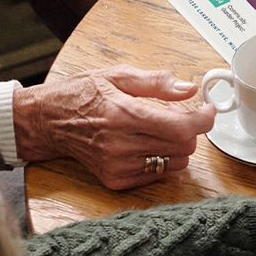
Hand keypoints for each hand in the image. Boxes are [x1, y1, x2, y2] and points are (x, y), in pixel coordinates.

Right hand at [13, 66, 214, 189]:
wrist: (46, 121)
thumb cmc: (81, 94)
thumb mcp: (117, 75)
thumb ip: (157, 82)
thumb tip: (189, 88)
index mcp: (124, 114)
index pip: (181, 127)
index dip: (204, 119)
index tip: (209, 111)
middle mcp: (121, 144)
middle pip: (184, 147)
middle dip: (190, 130)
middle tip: (179, 116)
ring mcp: (117, 166)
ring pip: (175, 163)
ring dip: (177, 146)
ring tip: (158, 130)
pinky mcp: (115, 180)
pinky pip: (157, 174)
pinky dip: (161, 159)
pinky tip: (145, 144)